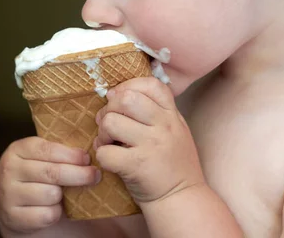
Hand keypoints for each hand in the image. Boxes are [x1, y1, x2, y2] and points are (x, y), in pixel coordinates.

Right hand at [0, 136, 100, 234]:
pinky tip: (52, 208)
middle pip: (52, 172)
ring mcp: (8, 194)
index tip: (87, 158)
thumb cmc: (39, 177)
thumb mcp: (44, 158)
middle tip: (94, 176)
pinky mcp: (13, 217)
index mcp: (17, 149)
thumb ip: (61, 152)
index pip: (47, 149)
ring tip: (61, 194)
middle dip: (78, 175)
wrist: (17, 207)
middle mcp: (8, 169)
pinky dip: (55, 213)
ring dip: (62, 196)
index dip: (71, 155)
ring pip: (50, 194)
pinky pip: (47, 215)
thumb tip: (96, 149)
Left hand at [93, 77, 203, 204]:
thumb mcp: (175, 130)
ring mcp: (151, 146)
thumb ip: (155, 110)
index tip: (120, 99)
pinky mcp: (136, 166)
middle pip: (125, 99)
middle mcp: (164, 126)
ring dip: (103, 132)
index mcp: (172, 115)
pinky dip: (101, 155)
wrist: (182, 199)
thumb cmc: (173, 164)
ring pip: (111, 122)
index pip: (150, 85)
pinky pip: (105, 152)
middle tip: (109, 123)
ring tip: (109, 142)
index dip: (128, 86)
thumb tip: (116, 93)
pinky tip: (110, 159)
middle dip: (110, 109)